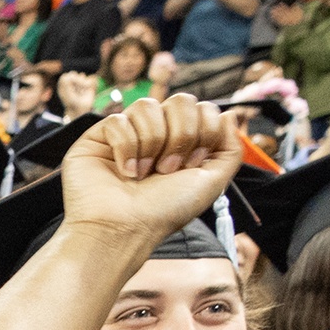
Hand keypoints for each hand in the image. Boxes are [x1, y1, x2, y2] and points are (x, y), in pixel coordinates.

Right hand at [59, 92, 239, 245]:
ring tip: (144, 172)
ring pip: (148, 106)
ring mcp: (126, 133)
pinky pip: (118, 120)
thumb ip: (231, 147)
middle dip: (181, 136)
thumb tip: (229, 114)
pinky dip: (125, 148)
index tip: (191, 165)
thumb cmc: (164, 211)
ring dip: (152, 143)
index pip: (203, 108)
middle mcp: (156, 134)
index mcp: (182, 141)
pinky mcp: (97, 138)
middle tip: (167, 169)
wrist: (126, 229)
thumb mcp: (213, 181)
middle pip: (180, 101)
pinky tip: (124, 171)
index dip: (204, 132)